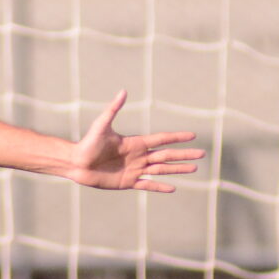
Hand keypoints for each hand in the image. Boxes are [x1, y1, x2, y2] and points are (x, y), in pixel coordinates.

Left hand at [68, 92, 202, 191]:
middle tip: (201, 154)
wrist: (76, 163)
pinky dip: (160, 186)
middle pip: (167, 155)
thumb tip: (123, 91)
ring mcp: (135, 170)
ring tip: (194, 169)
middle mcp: (138, 156)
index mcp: (136, 143)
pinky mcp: (128, 182)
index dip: (177, 137)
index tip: (193, 135)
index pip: (162, 139)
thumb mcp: (102, 125)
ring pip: (162, 170)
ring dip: (178, 169)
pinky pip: (148, 185)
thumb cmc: (88, 143)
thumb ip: (113, 109)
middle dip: (184, 154)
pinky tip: (174, 187)